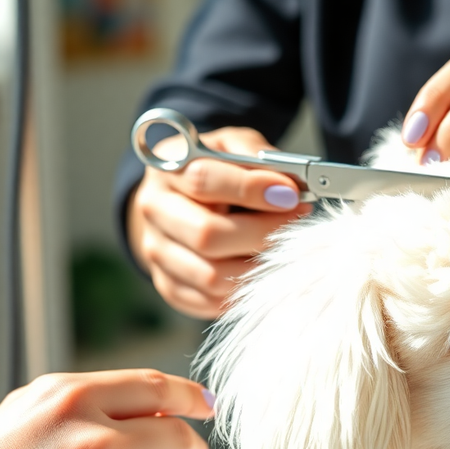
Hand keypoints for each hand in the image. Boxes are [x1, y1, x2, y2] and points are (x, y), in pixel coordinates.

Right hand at [128, 127, 313, 318]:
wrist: (183, 201)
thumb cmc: (219, 170)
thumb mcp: (235, 146)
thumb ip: (258, 159)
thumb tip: (290, 186)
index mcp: (167, 168)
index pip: (203, 180)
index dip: (251, 189)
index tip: (290, 194)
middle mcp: (154, 211)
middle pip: (206, 234)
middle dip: (261, 232)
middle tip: (295, 222)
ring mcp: (157, 252)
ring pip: (210, 275)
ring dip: (257, 265)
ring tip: (283, 247)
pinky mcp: (169, 286)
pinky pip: (211, 301)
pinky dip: (245, 291)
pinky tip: (264, 269)